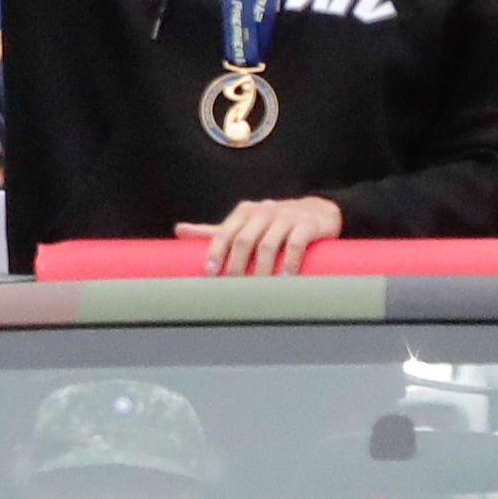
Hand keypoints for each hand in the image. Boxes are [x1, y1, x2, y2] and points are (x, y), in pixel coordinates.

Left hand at [178, 194, 343, 275]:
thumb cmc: (273, 222)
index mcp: (245, 212)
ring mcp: (287, 216)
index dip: (216, 252)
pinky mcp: (308, 224)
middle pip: (244, 239)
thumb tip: (178, 230)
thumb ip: (213, 231)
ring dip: (261, 268)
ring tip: (259, 288)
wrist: (318, 211)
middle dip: (237, 265)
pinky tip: (285, 278)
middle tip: (234, 287)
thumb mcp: (243, 223)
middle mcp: (264, 211)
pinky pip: (295, 244)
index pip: (225, 232)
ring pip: (268, 244)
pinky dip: (288, 262)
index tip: (211, 274)